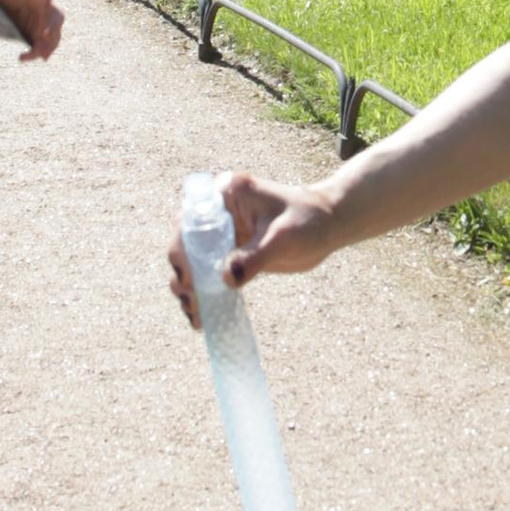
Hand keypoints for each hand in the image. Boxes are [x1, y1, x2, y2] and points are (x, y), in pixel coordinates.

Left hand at [0, 0, 70, 61]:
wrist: (14, 6)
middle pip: (56, 17)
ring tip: (42, 55)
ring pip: (54, 36)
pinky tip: (22, 57)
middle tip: (45, 34)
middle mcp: (46, 8)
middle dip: (53, 26)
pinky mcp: (41, 36)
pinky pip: (43, 46)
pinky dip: (35, 53)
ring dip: (49, 46)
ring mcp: (46, 24)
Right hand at [167, 169, 340, 327]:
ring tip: (194, 314)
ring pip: (193, 261)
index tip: (188, 277)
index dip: (181, 248)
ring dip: (189, 288)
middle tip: (190, 299)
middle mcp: (217, 211)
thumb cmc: (309, 220)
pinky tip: (202, 316)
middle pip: (185, 243)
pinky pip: (208, 274)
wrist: (328, 225)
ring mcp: (222, 233)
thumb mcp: (283, 237)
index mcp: (226, 194)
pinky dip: (204, 293)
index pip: (190, 220)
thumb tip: (226, 280)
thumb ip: (255, 257)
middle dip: (183, 273)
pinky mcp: (229, 253)